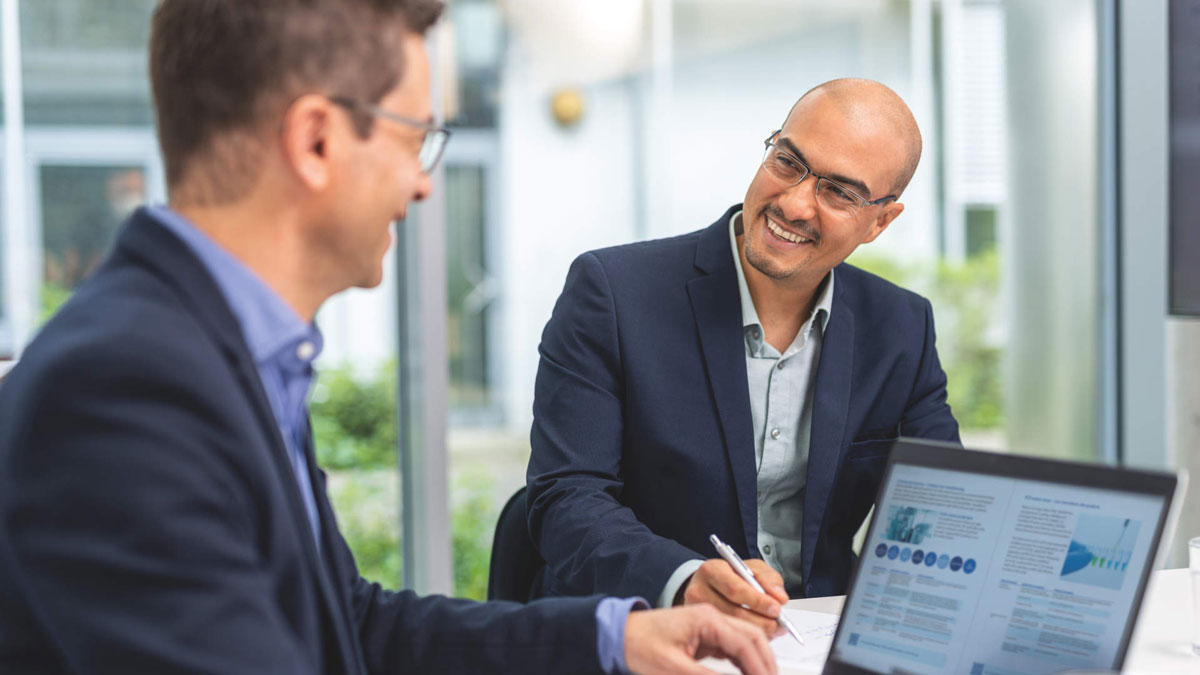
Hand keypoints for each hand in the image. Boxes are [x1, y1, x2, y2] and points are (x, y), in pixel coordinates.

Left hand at [624, 604, 776, 674]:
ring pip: (746, 641)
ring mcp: (710, 625)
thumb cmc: (640, 645)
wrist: (620, 634)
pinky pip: (733, 647)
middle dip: (766, 663)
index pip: (746, 642)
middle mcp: (713, 617)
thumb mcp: (674, 669)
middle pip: (753, 637)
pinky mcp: (706, 635)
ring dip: (757, 662)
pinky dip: (744, 662)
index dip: (761, 668)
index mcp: (707, 619)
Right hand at [681, 558, 788, 636]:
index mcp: (712, 570)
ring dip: (757, 631)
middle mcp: (699, 589)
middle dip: (762, 621)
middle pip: (733, 611)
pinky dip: (746, 637)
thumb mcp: (752, 569)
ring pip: (731, 627)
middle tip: (779, 625)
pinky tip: (757, 633)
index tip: (776, 609)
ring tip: (773, 630)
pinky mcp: (700, 626)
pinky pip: (727, 636)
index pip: (736, 589)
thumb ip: (768, 579)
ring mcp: (696, 610)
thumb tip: (779, 598)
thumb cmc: (733, 576)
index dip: (758, 601)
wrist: (711, 585)